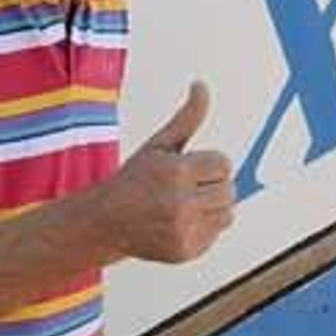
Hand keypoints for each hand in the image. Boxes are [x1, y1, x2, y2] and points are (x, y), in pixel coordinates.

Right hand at [103, 81, 236, 262]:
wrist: (106, 221)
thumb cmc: (135, 179)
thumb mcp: (160, 144)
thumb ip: (187, 117)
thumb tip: (202, 85)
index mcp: (176, 172)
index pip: (224, 164)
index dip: (208, 165)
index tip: (188, 169)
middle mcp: (180, 203)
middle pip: (229, 190)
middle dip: (212, 185)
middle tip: (185, 188)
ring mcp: (183, 230)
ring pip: (227, 213)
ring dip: (212, 207)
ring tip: (184, 204)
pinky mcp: (185, 251)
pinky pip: (216, 234)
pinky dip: (204, 227)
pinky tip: (180, 222)